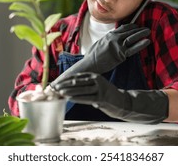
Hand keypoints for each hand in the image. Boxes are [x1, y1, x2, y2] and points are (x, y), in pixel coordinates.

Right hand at [50, 24, 149, 86]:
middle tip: (145, 28)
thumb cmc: (92, 57)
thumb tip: (111, 39)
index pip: (122, 28)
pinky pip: (133, 48)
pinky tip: (147, 41)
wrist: (90, 64)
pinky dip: (141, 44)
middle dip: (138, 29)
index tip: (136, 26)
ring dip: (141, 33)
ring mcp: (117, 45)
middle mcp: (114, 38)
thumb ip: (107, 40)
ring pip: (132, 37)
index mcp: (109, 35)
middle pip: (128, 31)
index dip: (130, 26)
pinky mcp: (120, 54)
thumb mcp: (99, 44)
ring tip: (148, 31)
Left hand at [53, 72, 168, 123]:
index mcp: (94, 76)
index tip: (56, 82)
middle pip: (77, 81)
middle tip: (54, 87)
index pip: (77, 76)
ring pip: (81, 89)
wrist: (123, 102)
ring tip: (59, 92)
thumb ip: (86, 86)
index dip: (65, 80)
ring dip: (68, 91)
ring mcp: (100, 89)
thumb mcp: (97, 87)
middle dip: (64, 85)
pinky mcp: (101, 98)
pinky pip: (86, 98)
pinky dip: (77, 98)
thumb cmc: (107, 95)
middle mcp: (97, 80)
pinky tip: (69, 98)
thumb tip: (70, 88)